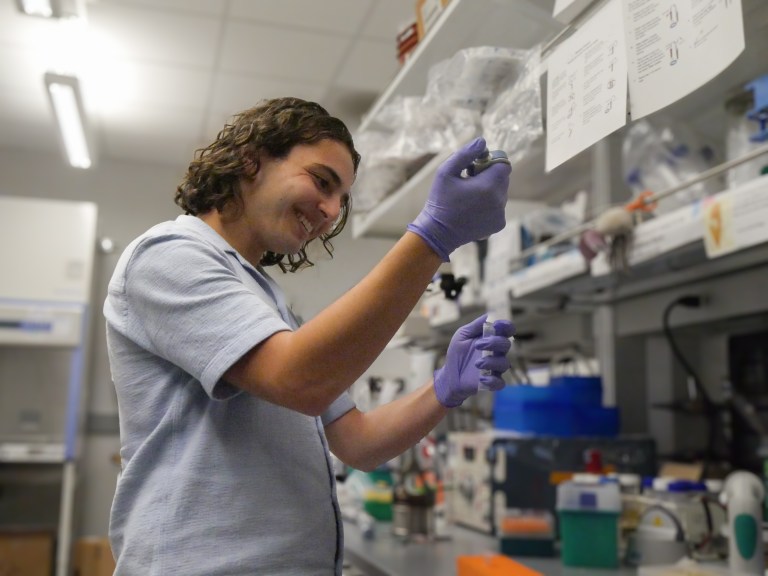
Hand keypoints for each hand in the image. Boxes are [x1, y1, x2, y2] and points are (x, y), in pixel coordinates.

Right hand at [407, 137, 510, 260]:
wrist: (438, 233)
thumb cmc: (439, 201)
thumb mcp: (445, 172)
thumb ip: (465, 154)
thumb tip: (482, 142)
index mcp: (488, 187)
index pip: (503, 164)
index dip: (490, 162)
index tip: (475, 167)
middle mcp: (499, 201)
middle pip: (502, 178)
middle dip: (489, 176)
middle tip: (469, 181)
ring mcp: (500, 214)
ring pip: (501, 193)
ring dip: (489, 190)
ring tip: (469, 197)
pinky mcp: (498, 224)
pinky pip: (498, 207)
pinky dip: (489, 205)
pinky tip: (472, 209)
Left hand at [433, 315, 513, 407]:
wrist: (449, 375)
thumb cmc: (457, 353)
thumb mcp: (462, 336)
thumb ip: (475, 326)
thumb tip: (489, 314)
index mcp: (491, 339)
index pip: (506, 331)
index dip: (506, 326)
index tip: (498, 325)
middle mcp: (496, 353)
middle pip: (506, 345)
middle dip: (494, 343)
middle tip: (478, 345)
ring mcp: (494, 368)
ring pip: (504, 364)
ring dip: (491, 362)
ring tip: (477, 363)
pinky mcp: (491, 382)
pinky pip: (500, 382)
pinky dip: (492, 380)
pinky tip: (481, 378)